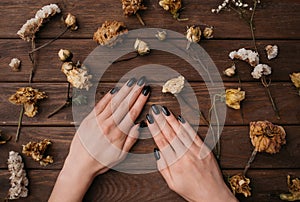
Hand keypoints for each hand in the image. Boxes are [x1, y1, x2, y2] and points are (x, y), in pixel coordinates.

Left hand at [49, 77, 149, 201]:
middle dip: (134, 91)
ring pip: (113, 102)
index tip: (146, 92)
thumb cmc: (100, 162)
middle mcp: (108, 125)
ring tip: (131, 82)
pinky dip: (108, 96)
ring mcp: (98, 120)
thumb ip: (130, 140)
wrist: (80, 165)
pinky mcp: (88, 119)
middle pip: (124, 104)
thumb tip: (139, 126)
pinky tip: (115, 89)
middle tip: (141, 81)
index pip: (132, 113)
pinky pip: (100, 105)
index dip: (140, 101)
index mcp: (118, 134)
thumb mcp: (120, 156)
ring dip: (123, 91)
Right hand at [146, 105, 236, 201]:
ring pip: (182, 132)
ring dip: (172, 120)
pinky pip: (194, 135)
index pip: (162, 142)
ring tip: (165, 110)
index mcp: (175, 165)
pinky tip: (180, 118)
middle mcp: (185, 156)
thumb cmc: (192, 192)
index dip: (155, 129)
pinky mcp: (205, 150)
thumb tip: (157, 151)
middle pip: (170, 134)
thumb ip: (163, 167)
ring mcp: (196, 151)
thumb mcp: (172, 183)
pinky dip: (187, 126)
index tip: (150, 119)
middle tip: (155, 109)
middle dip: (161, 120)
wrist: (214, 196)